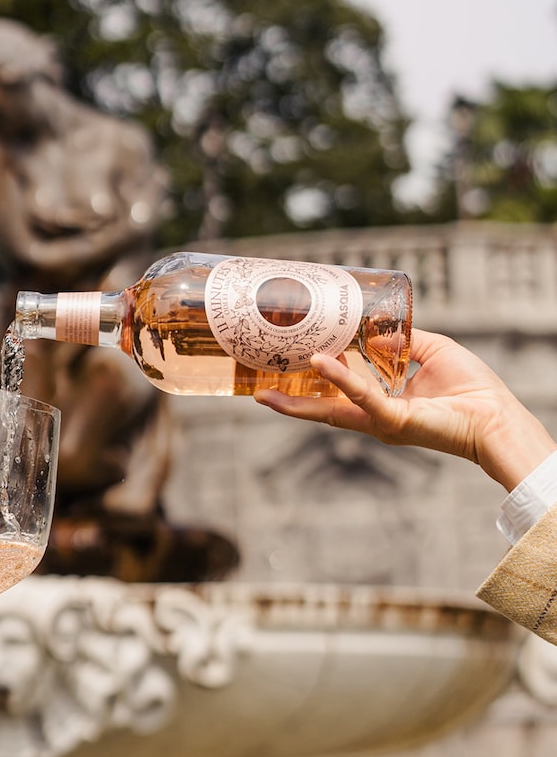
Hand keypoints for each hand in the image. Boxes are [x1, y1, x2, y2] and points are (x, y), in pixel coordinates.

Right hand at [254, 329, 556, 492]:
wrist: (496, 417)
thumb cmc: (472, 389)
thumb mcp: (432, 351)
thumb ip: (400, 343)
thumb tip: (372, 335)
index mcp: (383, 405)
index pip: (340, 396)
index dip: (315, 383)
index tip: (291, 368)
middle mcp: (375, 418)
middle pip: (324, 411)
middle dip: (290, 406)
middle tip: (259, 394)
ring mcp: (381, 422)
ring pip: (331, 410)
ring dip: (300, 400)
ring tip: (268, 392)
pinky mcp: (392, 421)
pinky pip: (360, 397)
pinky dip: (339, 379)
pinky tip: (320, 363)